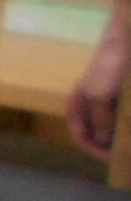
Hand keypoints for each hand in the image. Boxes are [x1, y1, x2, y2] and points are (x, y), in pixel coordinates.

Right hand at [67, 28, 128, 155]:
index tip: (115, 158)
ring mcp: (104, 103)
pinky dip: (125, 125)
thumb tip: (102, 143)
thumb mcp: (100, 96)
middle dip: (110, 145)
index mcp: (76, 108)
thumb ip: (100, 121)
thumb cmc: (107, 68)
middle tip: (126, 152)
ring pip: (109, 127)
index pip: (81, 138)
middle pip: (96, 135)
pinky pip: (120, 117)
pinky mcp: (117, 99)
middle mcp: (88, 109)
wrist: (125, 42)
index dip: (96, 151)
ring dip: (120, 136)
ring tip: (129, 142)